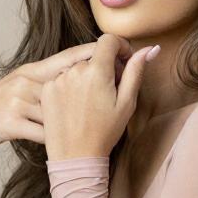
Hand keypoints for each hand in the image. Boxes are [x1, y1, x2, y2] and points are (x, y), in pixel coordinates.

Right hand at [0, 36, 143, 152]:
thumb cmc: (1, 107)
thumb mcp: (23, 87)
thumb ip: (49, 80)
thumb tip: (82, 73)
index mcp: (34, 70)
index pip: (69, 56)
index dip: (95, 52)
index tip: (123, 49)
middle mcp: (27, 80)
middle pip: (68, 81)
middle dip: (93, 88)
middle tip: (118, 94)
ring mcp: (18, 100)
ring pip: (58, 111)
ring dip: (74, 122)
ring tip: (91, 129)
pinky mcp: (11, 122)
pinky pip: (44, 132)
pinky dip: (55, 140)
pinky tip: (63, 145)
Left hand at [41, 33, 160, 159]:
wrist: (75, 157)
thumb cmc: (105, 132)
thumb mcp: (127, 103)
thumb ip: (136, 71)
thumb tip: (150, 49)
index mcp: (97, 70)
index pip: (108, 40)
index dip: (120, 47)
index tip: (124, 61)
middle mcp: (74, 70)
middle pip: (94, 55)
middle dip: (105, 67)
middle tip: (110, 92)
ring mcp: (57, 79)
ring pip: (78, 67)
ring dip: (87, 76)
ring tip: (91, 103)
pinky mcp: (46, 89)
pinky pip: (63, 78)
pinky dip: (71, 86)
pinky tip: (76, 106)